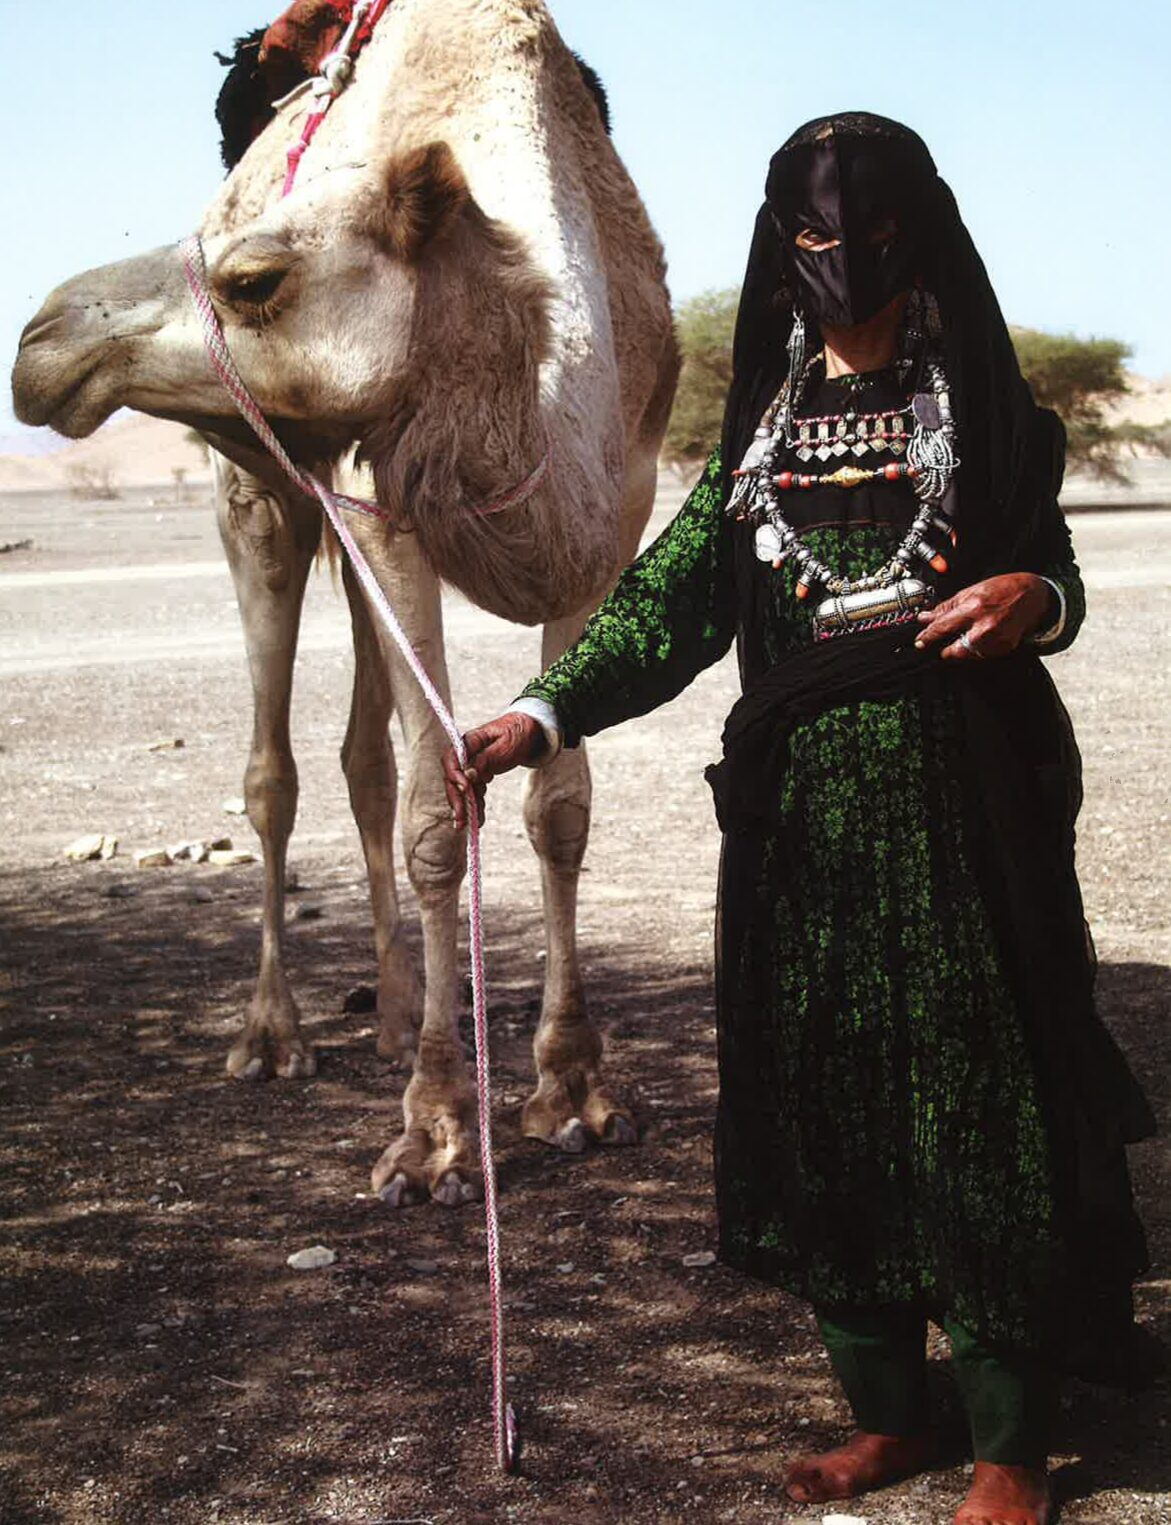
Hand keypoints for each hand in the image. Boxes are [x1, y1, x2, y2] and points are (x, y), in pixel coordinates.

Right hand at [442, 711, 546, 829]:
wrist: (530, 731)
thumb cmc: (518, 733)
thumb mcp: (506, 745)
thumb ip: (486, 759)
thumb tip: (468, 774)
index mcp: (470, 742)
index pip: (452, 759)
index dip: (455, 775)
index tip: (466, 789)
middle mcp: (467, 755)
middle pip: (453, 779)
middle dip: (457, 799)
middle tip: (461, 818)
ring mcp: (472, 766)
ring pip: (462, 790)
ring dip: (465, 808)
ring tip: (470, 825)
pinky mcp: (479, 774)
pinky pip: (474, 792)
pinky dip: (476, 806)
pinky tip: (479, 820)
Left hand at [914, 573, 1052, 660]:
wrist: (1034, 596)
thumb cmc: (1004, 589)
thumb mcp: (972, 591)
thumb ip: (947, 606)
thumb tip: (927, 616)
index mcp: (973, 609)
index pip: (942, 628)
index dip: (928, 637)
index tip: (920, 642)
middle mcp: (984, 627)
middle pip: (953, 650)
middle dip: (945, 649)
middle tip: (940, 644)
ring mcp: (996, 640)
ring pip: (967, 655)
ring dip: (961, 649)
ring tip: (966, 636)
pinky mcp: (1004, 648)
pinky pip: (982, 655)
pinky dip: (977, 649)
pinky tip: (980, 637)